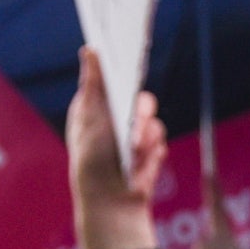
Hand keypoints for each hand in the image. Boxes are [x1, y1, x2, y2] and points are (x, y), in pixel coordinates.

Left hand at [64, 48, 159, 248]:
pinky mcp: (149, 146)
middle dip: (139, 111)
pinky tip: (139, 166)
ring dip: (144, 135)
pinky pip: (159, 138)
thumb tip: (91, 48)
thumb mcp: (90, 117)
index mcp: (95, 104)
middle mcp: (115, 114)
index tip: (132, 50)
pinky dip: (150, 151)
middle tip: (136, 119)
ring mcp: (134, 131)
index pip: (112, 76)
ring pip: (151, 117)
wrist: (111, 199)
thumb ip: (95, 83)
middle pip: (138, 96)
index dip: (123, 64)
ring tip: (133, 151)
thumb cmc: (93, 159)